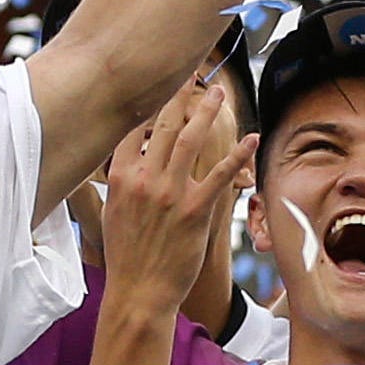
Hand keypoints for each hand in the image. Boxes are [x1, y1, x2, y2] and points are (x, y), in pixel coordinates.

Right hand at [100, 71, 252, 321]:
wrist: (138, 292)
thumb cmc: (127, 256)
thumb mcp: (113, 213)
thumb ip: (123, 182)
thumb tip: (129, 161)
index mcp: (120, 177)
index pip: (134, 127)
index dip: (149, 101)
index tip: (160, 83)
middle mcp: (144, 179)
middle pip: (165, 125)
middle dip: (180, 94)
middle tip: (192, 72)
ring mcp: (170, 193)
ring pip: (191, 139)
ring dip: (208, 112)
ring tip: (220, 93)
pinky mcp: (195, 210)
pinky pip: (219, 173)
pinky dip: (237, 153)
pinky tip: (250, 138)